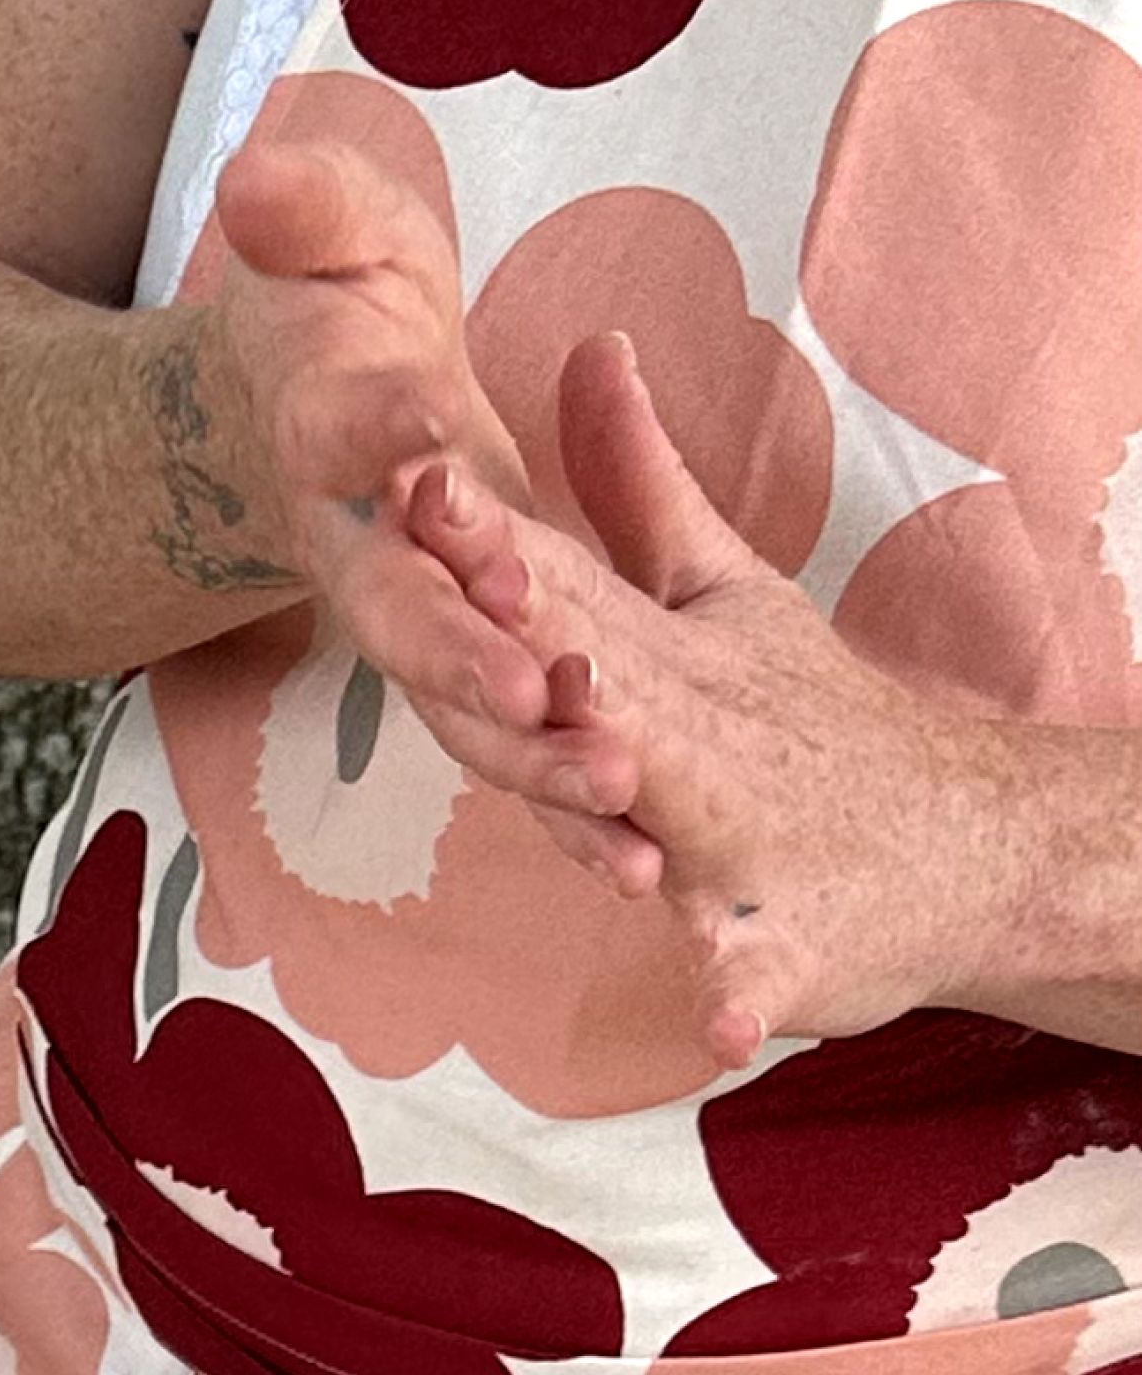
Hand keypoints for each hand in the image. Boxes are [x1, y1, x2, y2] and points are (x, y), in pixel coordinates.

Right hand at [187, 129, 599, 784]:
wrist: (303, 415)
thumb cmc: (330, 315)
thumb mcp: (330, 235)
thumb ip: (304, 209)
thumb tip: (254, 170)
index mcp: (325, 439)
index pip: (346, 434)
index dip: (380, 436)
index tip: (427, 438)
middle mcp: (359, 553)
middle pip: (399, 616)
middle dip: (458, 656)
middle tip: (524, 687)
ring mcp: (410, 627)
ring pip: (459, 711)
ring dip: (529, 759)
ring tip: (612, 794)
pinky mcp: (465, 673)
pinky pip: (514, 756)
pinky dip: (565, 815)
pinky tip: (639, 868)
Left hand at [399, 331, 1041, 1065]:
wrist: (957, 841)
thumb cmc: (806, 723)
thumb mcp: (717, 592)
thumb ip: (642, 482)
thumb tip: (592, 344)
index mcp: (665, 656)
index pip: (561, 583)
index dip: (489, 533)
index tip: (417, 473)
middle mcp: (700, 727)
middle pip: (603, 670)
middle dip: (539, 629)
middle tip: (472, 575)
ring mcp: (742, 835)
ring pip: (680, 807)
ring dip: (635, 793)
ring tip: (607, 769)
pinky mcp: (785, 938)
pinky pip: (761, 971)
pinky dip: (745, 995)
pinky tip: (725, 1029)